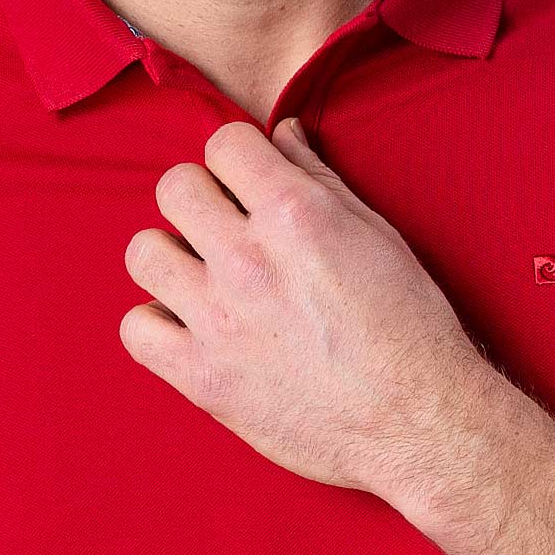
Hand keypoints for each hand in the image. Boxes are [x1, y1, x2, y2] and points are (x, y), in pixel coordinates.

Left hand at [118, 116, 491, 504]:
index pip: (223, 143)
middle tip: (228, 231)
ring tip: (205, 280)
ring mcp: (218, 320)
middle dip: (201, 199)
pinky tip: (193, 328)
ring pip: (143, 253)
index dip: (238, 159)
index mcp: (294, 215)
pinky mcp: (202, 377)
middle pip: (173, 188)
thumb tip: (283, 133)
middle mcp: (247, 260)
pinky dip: (157, 325)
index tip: (251, 185)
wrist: (417, 421)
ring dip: (172, 258)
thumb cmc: (410, 327)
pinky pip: (136, 329)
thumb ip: (320, 179)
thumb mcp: (378, 236)